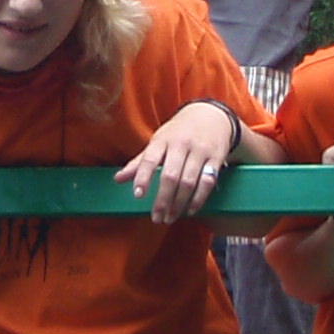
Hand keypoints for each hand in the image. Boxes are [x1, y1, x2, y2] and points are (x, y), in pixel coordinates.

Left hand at [121, 103, 240, 223]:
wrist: (210, 116)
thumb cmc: (178, 133)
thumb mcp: (158, 141)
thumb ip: (139, 162)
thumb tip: (118, 179)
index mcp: (162, 140)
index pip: (150, 159)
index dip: (143, 177)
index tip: (138, 195)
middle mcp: (181, 145)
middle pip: (170, 176)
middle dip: (162, 200)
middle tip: (156, 218)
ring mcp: (200, 152)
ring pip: (188, 182)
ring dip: (178, 203)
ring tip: (170, 217)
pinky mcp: (216, 159)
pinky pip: (207, 182)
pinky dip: (198, 199)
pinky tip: (189, 210)